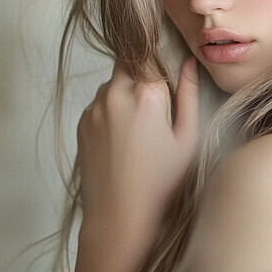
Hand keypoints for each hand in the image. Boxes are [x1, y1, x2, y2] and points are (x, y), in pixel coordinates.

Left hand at [76, 55, 199, 252]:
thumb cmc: (160, 183)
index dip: (160, 68)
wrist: (118, 216)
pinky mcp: (82, 123)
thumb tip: (190, 63)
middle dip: (142, 79)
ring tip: (138, 133)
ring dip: (126, 95)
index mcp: (147, 94)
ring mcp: (94, 108)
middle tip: (154, 113)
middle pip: (129, 64)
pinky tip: (122, 142)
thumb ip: (188, 95)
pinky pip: (100, 104)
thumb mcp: (187, 140)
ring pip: (113, 84)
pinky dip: (112, 112)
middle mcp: (116, 94)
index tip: (166, 85)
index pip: (151, 55)